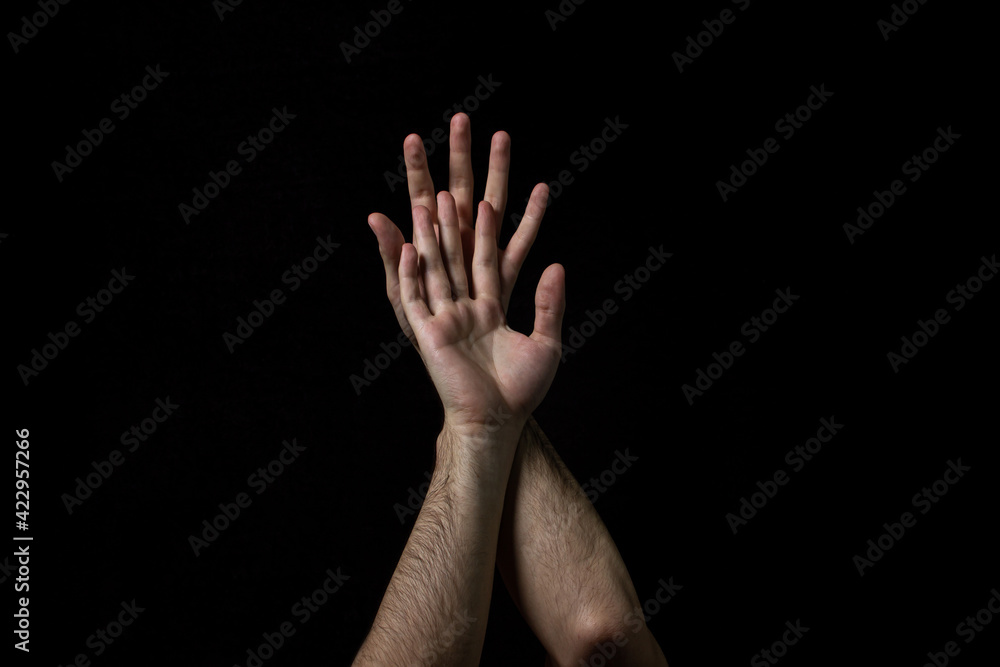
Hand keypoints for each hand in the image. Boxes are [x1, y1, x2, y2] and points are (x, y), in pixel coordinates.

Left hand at [368, 113, 550, 349]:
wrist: (475, 395)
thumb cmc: (438, 355)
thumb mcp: (404, 305)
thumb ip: (392, 259)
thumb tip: (374, 216)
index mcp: (430, 254)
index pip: (422, 201)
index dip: (419, 170)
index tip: (413, 136)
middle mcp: (458, 252)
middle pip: (462, 192)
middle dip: (462, 155)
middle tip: (463, 117)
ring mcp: (484, 263)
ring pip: (494, 207)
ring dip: (499, 173)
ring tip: (503, 137)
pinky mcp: (506, 281)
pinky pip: (520, 246)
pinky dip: (531, 219)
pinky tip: (541, 191)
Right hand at [398, 193, 564, 441]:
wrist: (498, 421)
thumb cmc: (522, 391)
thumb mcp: (546, 343)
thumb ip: (548, 304)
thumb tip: (557, 265)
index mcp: (490, 310)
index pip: (487, 262)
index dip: (487, 233)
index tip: (487, 201)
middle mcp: (464, 311)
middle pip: (455, 259)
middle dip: (451, 227)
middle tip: (446, 191)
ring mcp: (444, 320)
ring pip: (433, 272)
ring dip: (429, 241)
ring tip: (425, 207)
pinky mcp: (428, 334)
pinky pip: (415, 300)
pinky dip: (412, 275)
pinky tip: (410, 248)